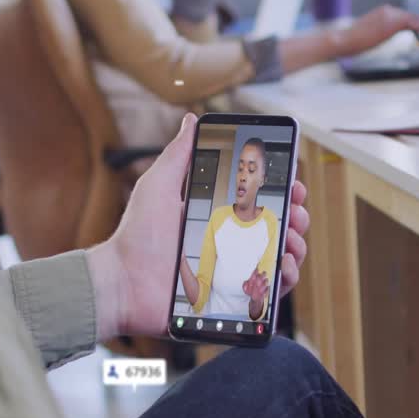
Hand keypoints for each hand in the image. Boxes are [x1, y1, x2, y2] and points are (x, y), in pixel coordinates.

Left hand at [89, 114, 310, 338]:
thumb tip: (192, 120)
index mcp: (214, 213)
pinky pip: (268, 291)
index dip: (280, 189)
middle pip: (275, 226)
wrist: (122, 283)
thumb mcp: (158, 186)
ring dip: (295, 246)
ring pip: (278, 256)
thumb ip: (179, 155)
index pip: (257, 198)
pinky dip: (284, 279)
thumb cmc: (136, 235)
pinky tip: (283, 267)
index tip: (292, 182)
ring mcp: (231, 270)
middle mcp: (227, 240)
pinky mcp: (231, 297)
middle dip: (295, 216)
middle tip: (296, 212)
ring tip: (292, 240)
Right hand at [334, 5, 418, 57]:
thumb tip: (365, 42)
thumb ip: (372, 36)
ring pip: (416, 19)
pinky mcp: (393, 22)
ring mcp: (391, 15)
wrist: (342, 40)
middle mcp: (388, 10)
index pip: (403, 17)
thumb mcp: (365, 38)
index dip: (416, 25)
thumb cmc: (348, 43)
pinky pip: (416, 23)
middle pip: (412, 17)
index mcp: (381, 13)